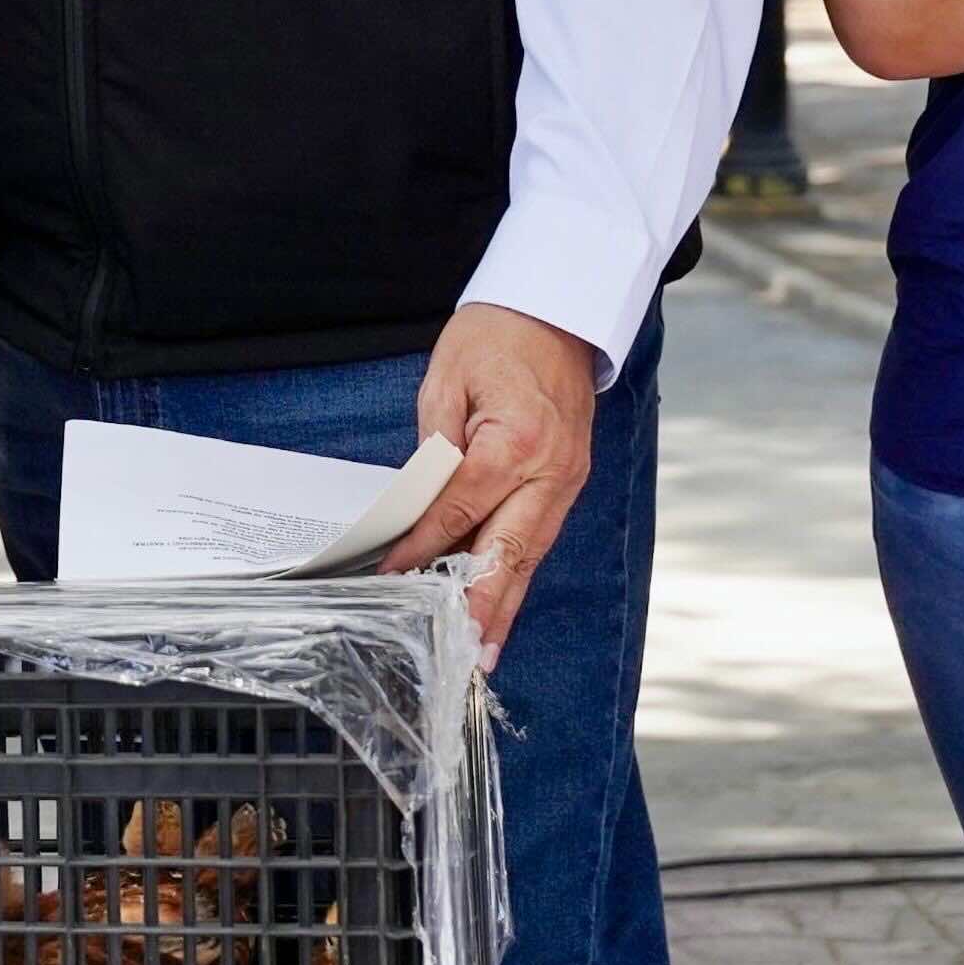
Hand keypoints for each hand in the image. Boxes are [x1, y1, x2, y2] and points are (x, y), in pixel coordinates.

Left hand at [380, 303, 597, 664]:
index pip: (460, 509)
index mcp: (516, 440)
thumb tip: (419, 508)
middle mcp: (551, 469)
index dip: (423, 546)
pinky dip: (518, 574)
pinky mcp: (569, 481)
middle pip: (509, 550)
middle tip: (461, 653)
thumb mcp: (447, 380)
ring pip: (531, 554)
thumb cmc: (498, 335)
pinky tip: (500, 603)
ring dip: (506, 603)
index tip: (394, 576)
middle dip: (482, 605)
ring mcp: (567, 479)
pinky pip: (539, 537)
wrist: (558, 311)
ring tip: (482, 649)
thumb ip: (435, 448)